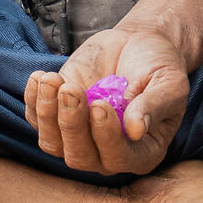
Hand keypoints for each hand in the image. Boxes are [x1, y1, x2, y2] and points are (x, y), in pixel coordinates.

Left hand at [23, 24, 191, 175]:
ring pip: (53, 143)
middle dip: (71, 124)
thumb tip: (135, 130)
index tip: (100, 104)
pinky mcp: (58, 115)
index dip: (105, 136)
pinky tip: (41, 78)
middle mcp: (107, 152)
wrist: (138, 44)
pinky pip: (37, 119)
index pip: (118, 158)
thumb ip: (154, 106)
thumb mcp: (169, 84)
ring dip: (47, 113)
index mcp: (142, 151)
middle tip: (72, 90)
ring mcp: (80, 136)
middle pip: (79, 156)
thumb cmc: (159, 67)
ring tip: (53, 80)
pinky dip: (33, 101)